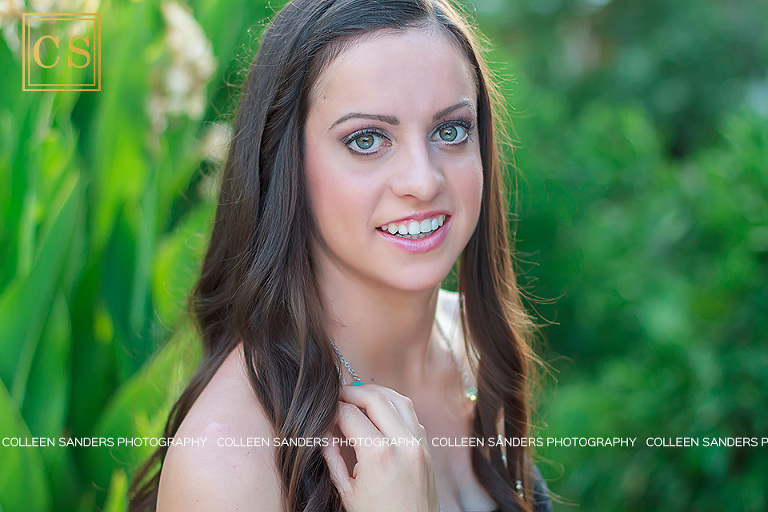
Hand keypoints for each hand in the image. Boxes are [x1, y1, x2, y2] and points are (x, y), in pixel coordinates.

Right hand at [322, 384, 439, 511]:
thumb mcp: (347, 492)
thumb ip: (332, 457)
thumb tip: (322, 431)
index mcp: (378, 454)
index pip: (349, 414)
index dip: (333, 409)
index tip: (323, 411)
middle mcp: (402, 443)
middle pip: (375, 398)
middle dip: (352, 392)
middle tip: (337, 395)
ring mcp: (418, 444)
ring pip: (398, 398)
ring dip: (377, 392)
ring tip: (358, 396)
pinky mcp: (427, 448)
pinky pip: (411, 414)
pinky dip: (395, 405)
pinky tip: (380, 411)